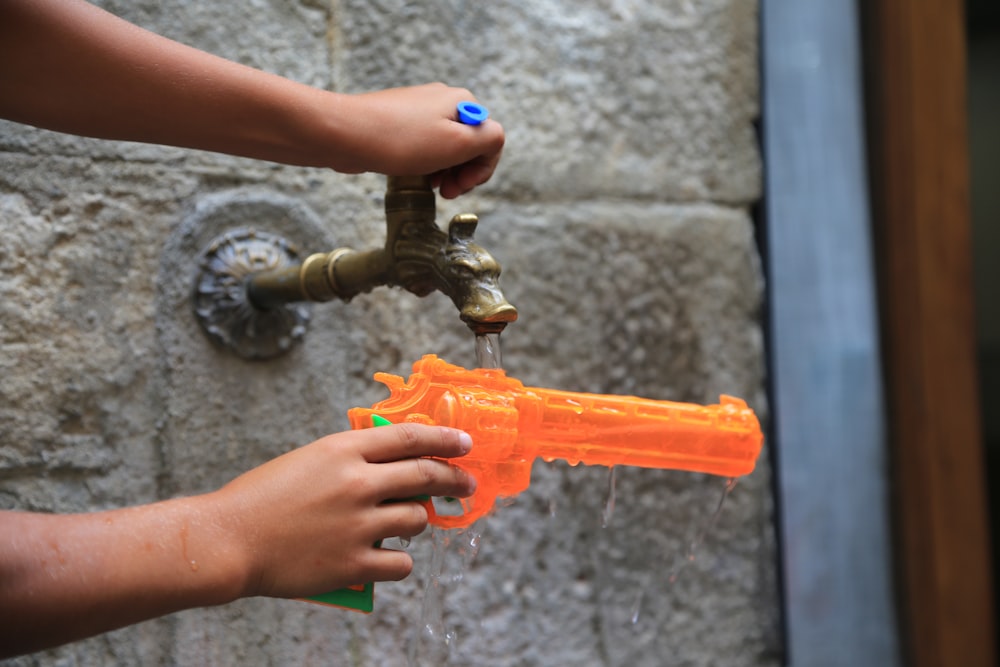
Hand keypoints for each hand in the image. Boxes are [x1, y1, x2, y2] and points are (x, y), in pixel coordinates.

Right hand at [213, 422, 475, 598]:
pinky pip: (402, 562)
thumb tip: (395, 463)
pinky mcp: (353, 563)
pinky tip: (389, 558)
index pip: (410, 437)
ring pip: (417, 519)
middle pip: (426, 476)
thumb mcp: (308, 459)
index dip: (445, 439)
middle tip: (466, 484)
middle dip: (454, 479)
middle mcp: (357, 483)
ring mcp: (358, 524)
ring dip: (416, 521)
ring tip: (405, 523)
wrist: (228, 541)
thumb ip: (351, 458)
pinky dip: (399, 560)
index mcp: (343, 450)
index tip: (465, 444)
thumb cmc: (263, 498)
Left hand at [333, 83, 504, 197]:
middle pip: (469, 143)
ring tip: (429, 186)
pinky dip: (425, 163)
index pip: (491, 140)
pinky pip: (424, 146)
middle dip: (463, 172)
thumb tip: (494, 139)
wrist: (347, 134)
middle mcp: (444, 100)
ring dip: (444, 170)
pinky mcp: (400, 121)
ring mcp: (420, 110)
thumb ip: (488, 140)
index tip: (461, 187)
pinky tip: (414, 175)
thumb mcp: (458, 143)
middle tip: (446, 193)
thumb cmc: (401, 140)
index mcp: (462, 103)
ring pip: (446, 147)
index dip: (480, 170)